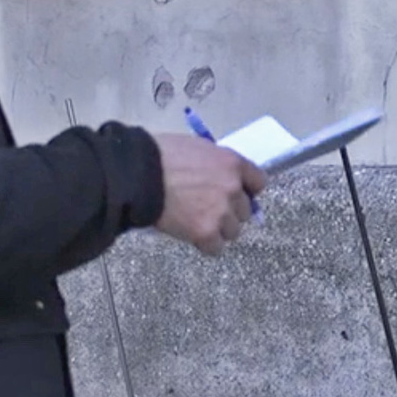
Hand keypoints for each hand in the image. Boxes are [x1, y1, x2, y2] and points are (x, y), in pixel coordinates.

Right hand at [153, 133, 267, 255]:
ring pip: (233, 231)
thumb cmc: (161, 155)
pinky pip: (216, 248)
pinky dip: (206, 245)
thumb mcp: (197, 149)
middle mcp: (233, 188)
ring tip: (197, 222)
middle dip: (230, 212)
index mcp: (233, 163)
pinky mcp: (206, 232)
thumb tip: (221, 179)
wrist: (137, 175)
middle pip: (245, 211)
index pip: (258, 183)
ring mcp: (221, 212)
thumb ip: (216, 165)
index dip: (247, 190)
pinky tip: (192, 235)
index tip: (236, 194)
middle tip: (208, 209)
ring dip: (218, 229)